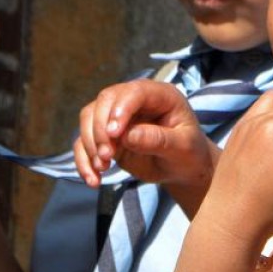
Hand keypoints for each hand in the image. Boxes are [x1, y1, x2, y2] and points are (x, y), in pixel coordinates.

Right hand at [73, 79, 217, 191]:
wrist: (183, 168)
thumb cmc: (189, 152)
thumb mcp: (183, 147)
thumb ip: (159, 140)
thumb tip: (128, 136)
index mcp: (160, 95)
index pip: (134, 92)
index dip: (120, 109)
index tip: (115, 135)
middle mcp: (135, 100)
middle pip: (105, 101)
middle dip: (100, 129)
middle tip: (107, 157)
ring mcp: (118, 116)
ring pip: (90, 117)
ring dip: (90, 143)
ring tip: (102, 169)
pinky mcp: (107, 135)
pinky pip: (85, 141)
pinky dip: (83, 159)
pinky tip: (93, 179)